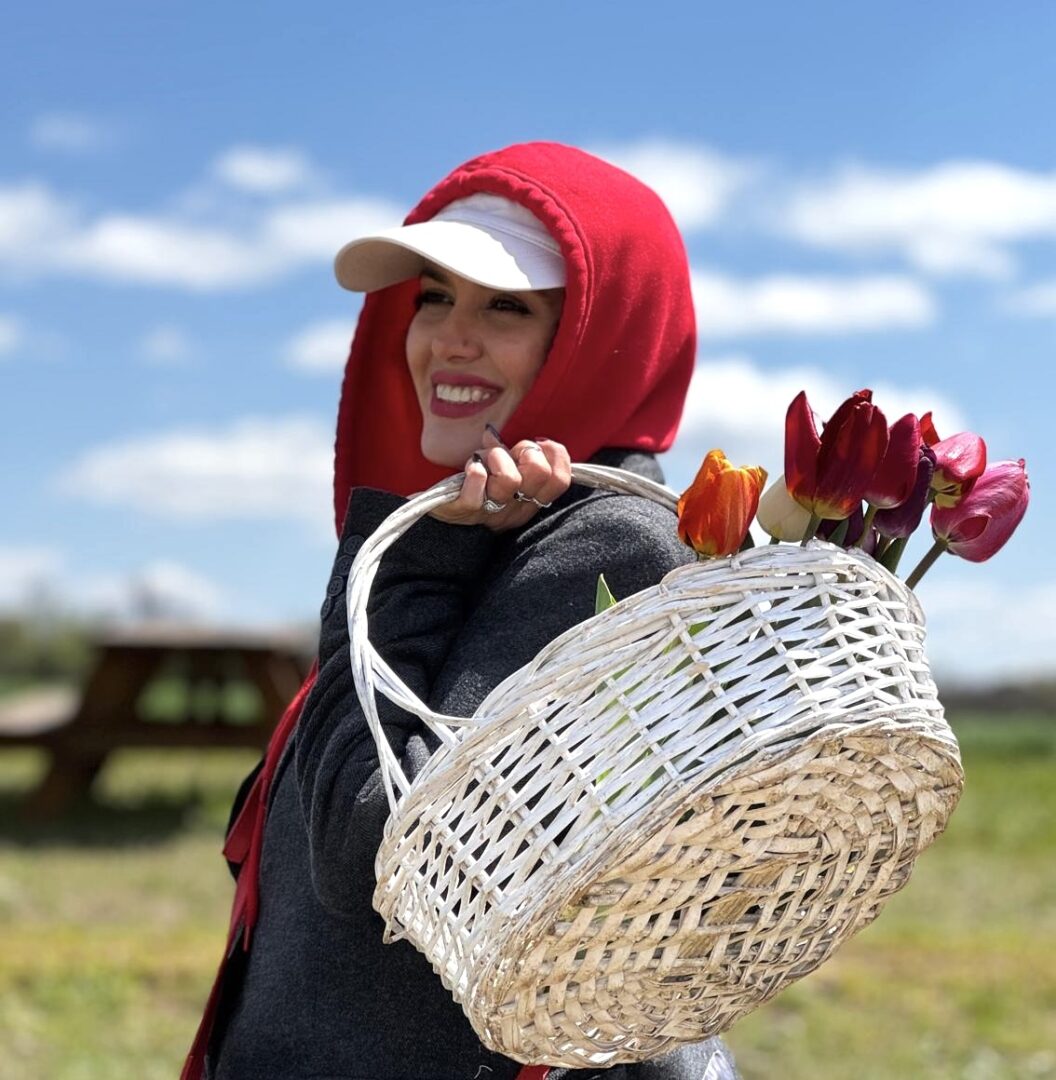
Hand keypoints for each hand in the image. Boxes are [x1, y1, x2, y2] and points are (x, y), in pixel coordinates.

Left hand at [429, 426, 571, 530]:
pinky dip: (474, 471)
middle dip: (524, 450)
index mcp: (530, 501)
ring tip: (482, 459)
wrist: (437, 512)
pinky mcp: (465, 511)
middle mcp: (516, 509)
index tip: (536, 445)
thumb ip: (507, 454)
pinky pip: (477, 487)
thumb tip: (493, 433)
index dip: (554, 454)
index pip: (560, 480)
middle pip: (541, 472)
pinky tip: (471, 469)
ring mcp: (492, 512)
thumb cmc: (472, 488)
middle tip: (506, 454)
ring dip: (495, 457)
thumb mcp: (498, 471)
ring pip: (510, 478)